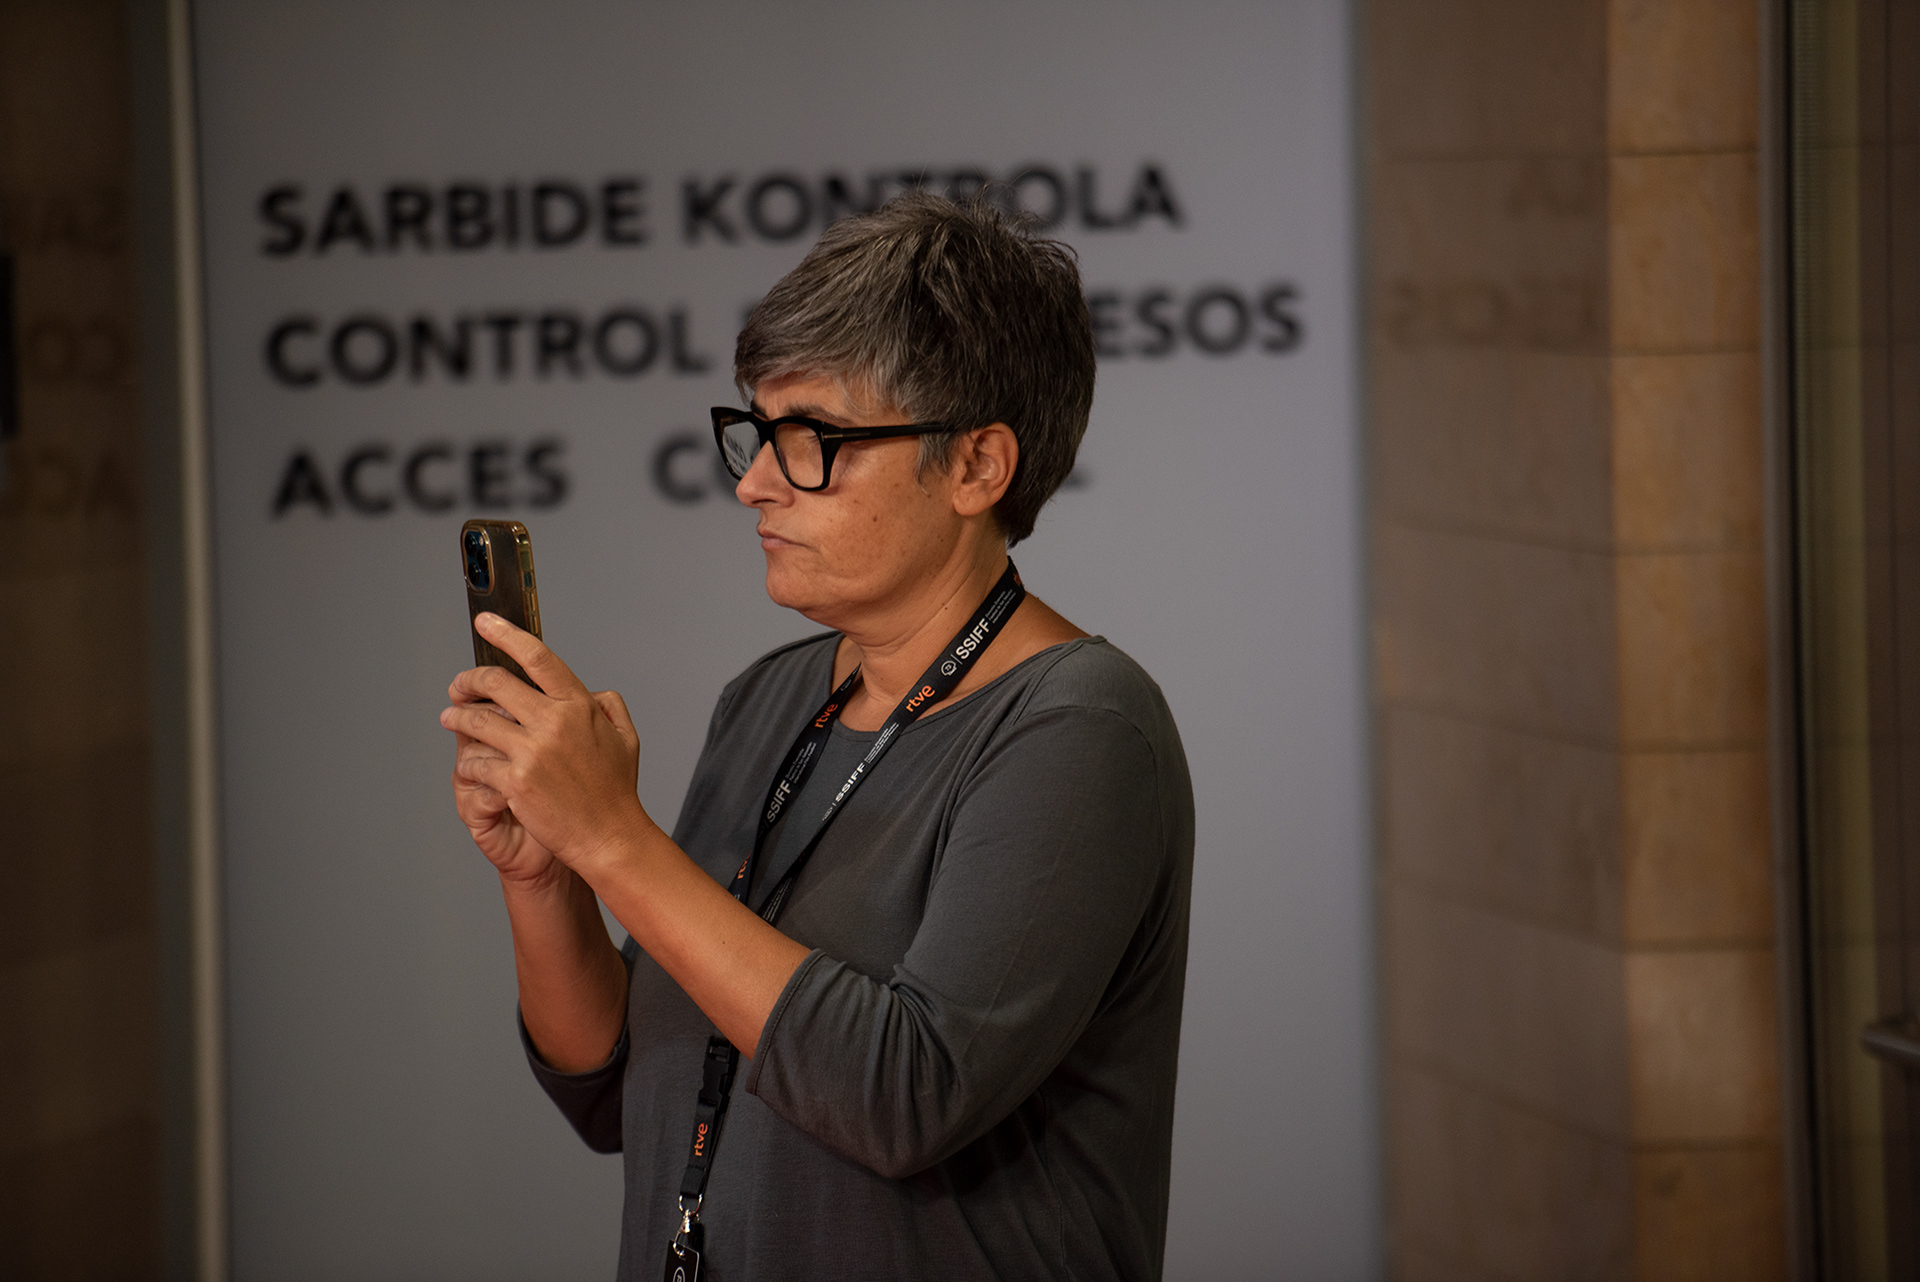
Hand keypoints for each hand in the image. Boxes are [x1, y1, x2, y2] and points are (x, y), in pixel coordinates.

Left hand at [440, 613, 650, 875]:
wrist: (610, 838)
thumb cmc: (617, 792)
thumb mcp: (625, 738)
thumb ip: (608, 706)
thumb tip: (590, 692)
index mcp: (580, 706)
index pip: (537, 657)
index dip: (507, 635)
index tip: (485, 622)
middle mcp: (555, 722)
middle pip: (496, 683)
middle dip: (468, 681)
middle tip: (458, 687)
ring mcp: (533, 752)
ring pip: (477, 721)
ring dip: (456, 717)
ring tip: (450, 719)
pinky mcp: (515, 782)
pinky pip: (476, 761)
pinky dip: (468, 760)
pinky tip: (469, 762)